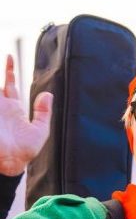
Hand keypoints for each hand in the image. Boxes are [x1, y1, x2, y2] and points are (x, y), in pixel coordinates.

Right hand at [0, 55, 52, 175]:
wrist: (12, 163)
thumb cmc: (26, 150)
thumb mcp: (40, 130)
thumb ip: (43, 112)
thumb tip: (48, 94)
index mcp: (13, 107)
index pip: (10, 83)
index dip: (9, 70)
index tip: (9, 56)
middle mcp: (0, 106)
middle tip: (4, 55)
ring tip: (0, 62)